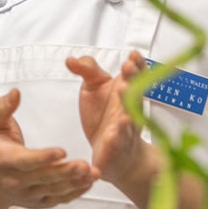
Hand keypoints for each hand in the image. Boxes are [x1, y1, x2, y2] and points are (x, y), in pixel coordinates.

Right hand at [0, 88, 96, 208]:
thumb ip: (2, 108)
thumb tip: (15, 93)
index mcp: (3, 161)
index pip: (24, 161)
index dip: (43, 157)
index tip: (61, 151)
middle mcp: (14, 181)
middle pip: (43, 178)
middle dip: (65, 172)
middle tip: (84, 165)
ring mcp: (27, 194)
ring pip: (53, 190)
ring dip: (74, 183)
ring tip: (92, 173)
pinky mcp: (38, 202)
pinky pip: (58, 199)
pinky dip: (74, 193)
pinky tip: (88, 182)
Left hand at [66, 52, 147, 184]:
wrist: (113, 153)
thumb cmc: (105, 118)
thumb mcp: (94, 88)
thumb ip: (87, 71)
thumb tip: (71, 59)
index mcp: (126, 90)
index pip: (135, 75)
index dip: (136, 64)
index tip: (132, 54)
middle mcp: (130, 107)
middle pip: (135, 90)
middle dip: (133, 77)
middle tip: (127, 67)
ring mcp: (127, 126)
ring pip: (131, 113)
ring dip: (128, 101)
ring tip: (124, 89)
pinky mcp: (118, 145)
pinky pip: (121, 139)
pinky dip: (121, 133)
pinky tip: (119, 126)